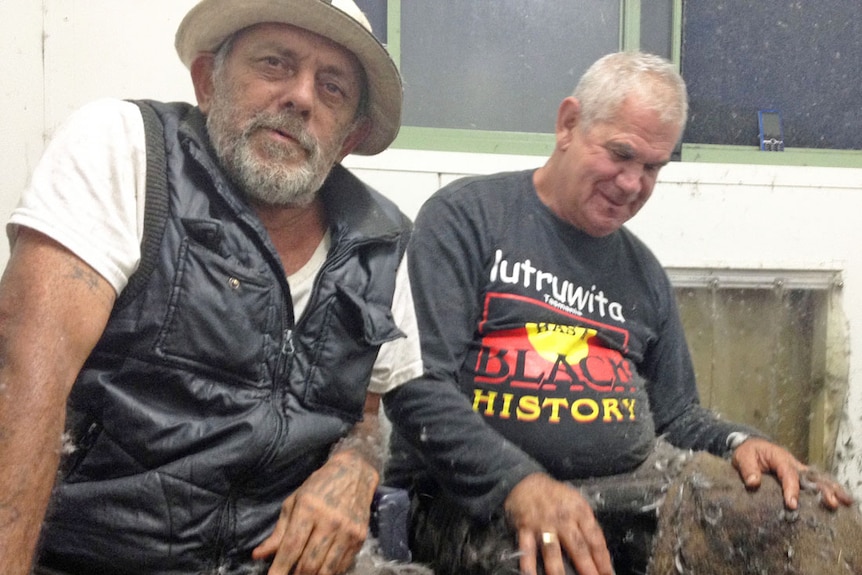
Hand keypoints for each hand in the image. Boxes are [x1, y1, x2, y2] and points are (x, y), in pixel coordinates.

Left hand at [252, 451, 378, 574]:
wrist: (354, 473)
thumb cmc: (319, 486)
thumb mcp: (294, 502)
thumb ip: (278, 532)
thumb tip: (258, 555)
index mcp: (308, 509)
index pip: (292, 547)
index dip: (280, 569)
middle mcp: (330, 521)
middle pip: (309, 563)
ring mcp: (347, 531)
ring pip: (327, 569)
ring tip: (303, 574)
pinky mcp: (360, 538)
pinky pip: (342, 565)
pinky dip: (329, 572)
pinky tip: (321, 568)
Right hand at [504, 473, 614, 574]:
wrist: (526, 480)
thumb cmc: (555, 494)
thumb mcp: (576, 502)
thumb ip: (586, 524)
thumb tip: (598, 552)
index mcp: (579, 511)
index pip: (595, 539)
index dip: (603, 559)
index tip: (608, 574)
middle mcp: (562, 519)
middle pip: (577, 547)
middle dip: (587, 567)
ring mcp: (543, 524)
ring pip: (552, 551)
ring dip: (558, 570)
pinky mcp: (525, 527)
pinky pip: (527, 548)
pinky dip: (528, 563)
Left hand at [731, 437, 853, 510]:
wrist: (751, 445)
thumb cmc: (747, 452)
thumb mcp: (742, 458)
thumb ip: (748, 470)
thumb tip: (754, 483)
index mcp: (779, 458)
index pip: (788, 474)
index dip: (791, 489)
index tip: (792, 504)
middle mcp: (793, 463)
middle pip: (811, 476)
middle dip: (823, 489)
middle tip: (833, 503)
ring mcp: (799, 469)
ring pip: (818, 478)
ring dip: (832, 489)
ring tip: (846, 502)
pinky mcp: (801, 475)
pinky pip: (816, 481)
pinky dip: (829, 489)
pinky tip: (840, 499)